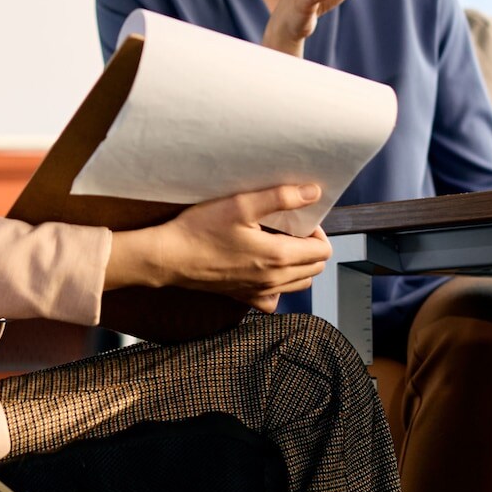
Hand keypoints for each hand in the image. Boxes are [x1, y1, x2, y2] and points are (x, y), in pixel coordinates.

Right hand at [107, 184, 333, 311]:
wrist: (169, 257)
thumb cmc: (200, 230)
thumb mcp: (241, 204)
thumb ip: (281, 197)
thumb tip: (313, 192)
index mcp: (278, 257)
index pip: (322, 251)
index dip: (318, 231)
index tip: (301, 219)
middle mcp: (274, 280)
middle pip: (315, 268)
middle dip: (311, 247)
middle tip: (291, 229)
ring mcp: (259, 292)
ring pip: (299, 284)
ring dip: (299, 264)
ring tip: (280, 244)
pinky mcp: (244, 297)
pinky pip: (274, 298)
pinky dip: (279, 285)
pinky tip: (265, 268)